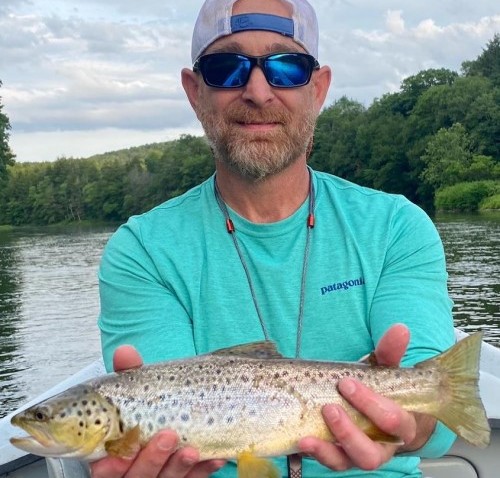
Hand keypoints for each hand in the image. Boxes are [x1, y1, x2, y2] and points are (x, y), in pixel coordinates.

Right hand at [90, 345, 225, 477]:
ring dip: (178, 467)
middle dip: (151, 460)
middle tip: (168, 436)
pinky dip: (203, 470)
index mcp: (113, 455)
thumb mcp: (136, 392)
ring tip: (192, 449)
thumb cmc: (146, 410)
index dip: (111, 467)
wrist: (173, 420)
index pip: (105, 470)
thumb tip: (124, 351)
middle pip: (136, 477)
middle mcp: (131, 472)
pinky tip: (215, 458)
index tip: (119, 454)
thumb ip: (129, 375)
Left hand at [297, 324, 435, 470]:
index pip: (393, 422)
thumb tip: (400, 329)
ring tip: (312, 431)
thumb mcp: (382, 369)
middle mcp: (381, 446)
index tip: (347, 382)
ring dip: (330, 447)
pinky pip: (329, 461)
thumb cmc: (377, 388)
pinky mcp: (339, 456)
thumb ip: (390, 351)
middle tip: (330, 406)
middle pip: (371, 452)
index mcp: (399, 425)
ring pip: (349, 461)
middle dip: (349, 431)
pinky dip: (316, 453)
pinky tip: (303, 440)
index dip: (371, 404)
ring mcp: (358, 454)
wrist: (370, 408)